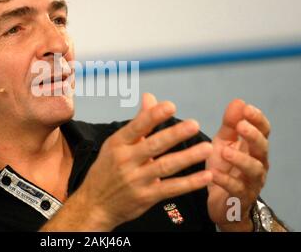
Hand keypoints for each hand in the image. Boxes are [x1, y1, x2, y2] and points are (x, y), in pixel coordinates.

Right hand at [73, 93, 213, 229]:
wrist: (94, 204)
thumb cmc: (107, 170)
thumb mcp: (116, 144)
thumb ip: (138, 122)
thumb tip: (150, 97)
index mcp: (118, 144)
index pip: (136, 127)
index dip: (153, 116)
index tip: (170, 106)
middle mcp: (125, 161)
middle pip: (153, 145)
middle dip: (174, 134)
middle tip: (193, 125)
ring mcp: (135, 180)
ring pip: (165, 166)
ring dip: (187, 157)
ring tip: (206, 148)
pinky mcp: (145, 197)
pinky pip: (170, 188)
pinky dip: (189, 183)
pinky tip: (205, 176)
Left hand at [206, 99, 270, 230]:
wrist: (221, 201)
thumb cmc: (225, 168)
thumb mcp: (224, 143)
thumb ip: (230, 124)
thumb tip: (239, 101)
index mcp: (253, 147)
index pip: (263, 131)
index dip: (257, 119)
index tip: (246, 109)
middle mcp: (258, 163)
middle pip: (262, 148)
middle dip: (252, 136)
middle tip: (240, 126)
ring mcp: (251, 181)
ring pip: (253, 169)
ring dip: (240, 159)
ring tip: (225, 152)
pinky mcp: (240, 197)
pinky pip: (235, 188)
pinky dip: (225, 181)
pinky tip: (213, 174)